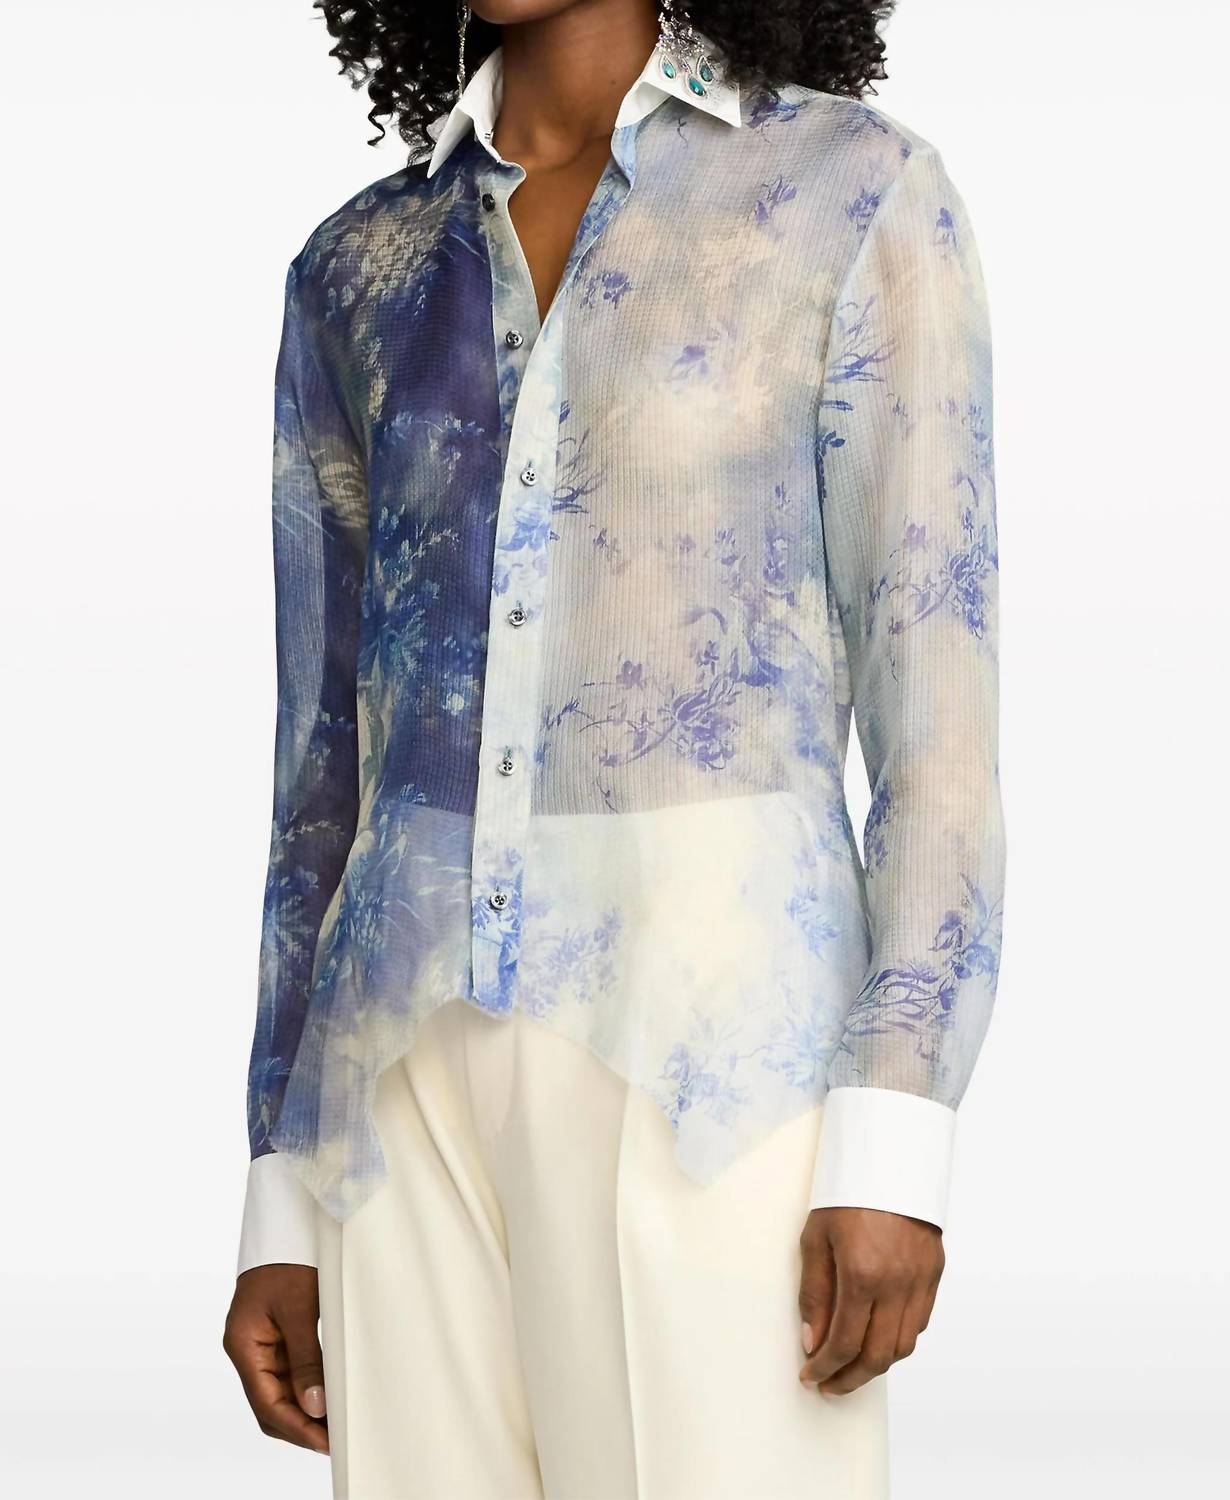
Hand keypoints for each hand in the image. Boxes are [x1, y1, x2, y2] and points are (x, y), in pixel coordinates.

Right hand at [223, 1264, 328, 1453]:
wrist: (286, 1224)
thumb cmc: (288, 1259)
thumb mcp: (299, 1308)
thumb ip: (305, 1359)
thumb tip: (315, 1406)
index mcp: (243, 1345)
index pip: (266, 1403)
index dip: (296, 1427)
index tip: (325, 1442)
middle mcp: (248, 1350)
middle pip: (269, 1404)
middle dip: (300, 1426)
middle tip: (334, 1441)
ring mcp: (261, 1344)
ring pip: (281, 1392)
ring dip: (305, 1410)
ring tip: (336, 1425)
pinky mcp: (277, 1335)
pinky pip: (290, 1372)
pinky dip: (309, 1387)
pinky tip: (330, 1396)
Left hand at [797, 1206, 943, 1395]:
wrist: (890, 1157)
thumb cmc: (846, 1193)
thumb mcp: (815, 1238)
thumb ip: (814, 1293)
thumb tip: (812, 1340)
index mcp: (863, 1275)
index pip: (844, 1343)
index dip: (824, 1367)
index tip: (810, 1375)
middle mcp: (897, 1284)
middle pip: (879, 1357)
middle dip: (850, 1379)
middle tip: (829, 1384)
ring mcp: (921, 1280)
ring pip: (904, 1345)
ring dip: (877, 1363)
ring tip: (851, 1364)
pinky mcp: (935, 1272)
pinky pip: (920, 1321)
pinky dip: (898, 1338)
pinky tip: (878, 1334)